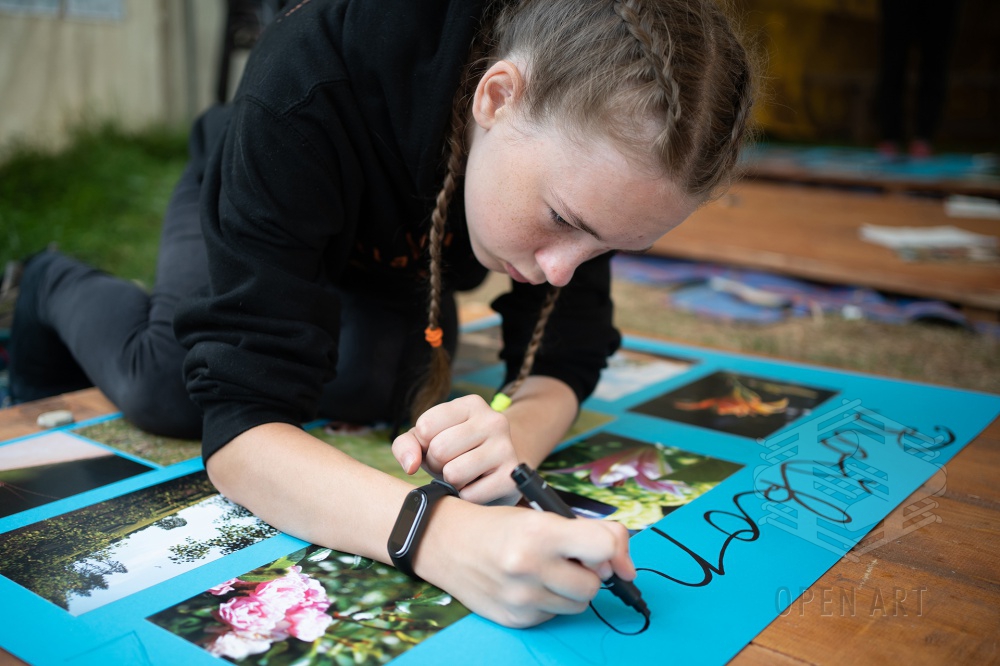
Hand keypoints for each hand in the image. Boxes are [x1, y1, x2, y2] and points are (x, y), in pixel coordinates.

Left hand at [392, 394, 520, 503]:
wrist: (498, 470)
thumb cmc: (456, 452)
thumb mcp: (427, 440)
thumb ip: (406, 445)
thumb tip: (410, 465)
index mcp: (471, 404)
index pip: (426, 426)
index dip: (424, 444)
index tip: (438, 446)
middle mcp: (493, 420)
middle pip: (439, 449)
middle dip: (437, 463)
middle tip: (451, 463)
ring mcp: (505, 447)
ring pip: (454, 473)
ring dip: (451, 481)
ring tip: (463, 474)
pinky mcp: (511, 476)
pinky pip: (470, 495)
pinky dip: (466, 496)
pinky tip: (477, 486)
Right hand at [416, 502, 635, 627]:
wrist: (445, 541)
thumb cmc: (499, 525)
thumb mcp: (542, 514)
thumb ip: (589, 532)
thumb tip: (625, 568)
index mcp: (540, 531)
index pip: (605, 546)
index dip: (615, 550)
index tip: (611, 555)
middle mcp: (530, 566)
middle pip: (594, 584)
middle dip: (589, 572)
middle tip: (567, 558)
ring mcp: (521, 597)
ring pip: (578, 604)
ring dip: (571, 589)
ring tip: (546, 570)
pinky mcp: (514, 618)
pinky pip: (553, 615)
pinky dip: (549, 601)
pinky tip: (527, 584)